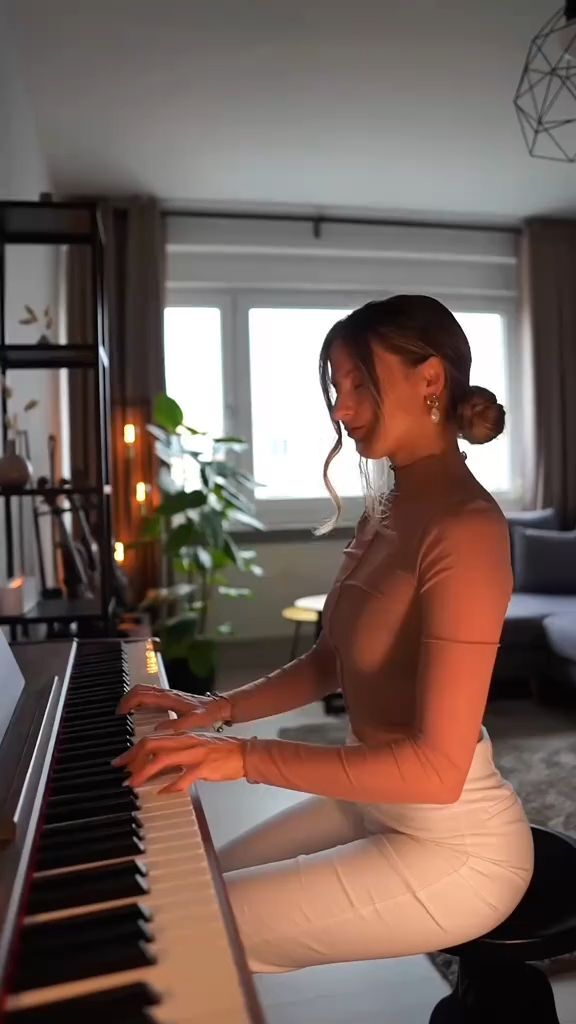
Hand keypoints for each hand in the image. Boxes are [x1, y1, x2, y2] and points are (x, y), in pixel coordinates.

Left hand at [111, 731, 246, 792]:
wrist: (245, 754)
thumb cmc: (221, 753)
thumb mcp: (194, 748)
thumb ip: (175, 755)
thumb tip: (155, 768)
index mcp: (183, 736)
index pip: (151, 738)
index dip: (133, 750)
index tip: (122, 762)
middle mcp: (186, 741)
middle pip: (152, 744)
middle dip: (133, 759)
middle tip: (123, 772)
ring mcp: (195, 753)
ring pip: (163, 759)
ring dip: (145, 772)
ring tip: (135, 783)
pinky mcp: (204, 767)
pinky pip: (183, 777)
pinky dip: (170, 786)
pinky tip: (163, 792)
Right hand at [115, 684, 231, 731]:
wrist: (218, 707)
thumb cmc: (207, 713)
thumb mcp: (192, 722)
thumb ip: (176, 726)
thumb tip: (157, 731)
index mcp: (168, 698)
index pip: (141, 694)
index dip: (127, 703)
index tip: (120, 715)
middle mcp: (166, 694)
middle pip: (139, 689)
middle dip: (125, 699)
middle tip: (118, 715)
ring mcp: (167, 695)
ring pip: (144, 691)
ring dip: (132, 699)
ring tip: (125, 714)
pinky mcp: (170, 698)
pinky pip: (149, 695)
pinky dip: (140, 701)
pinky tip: (139, 713)